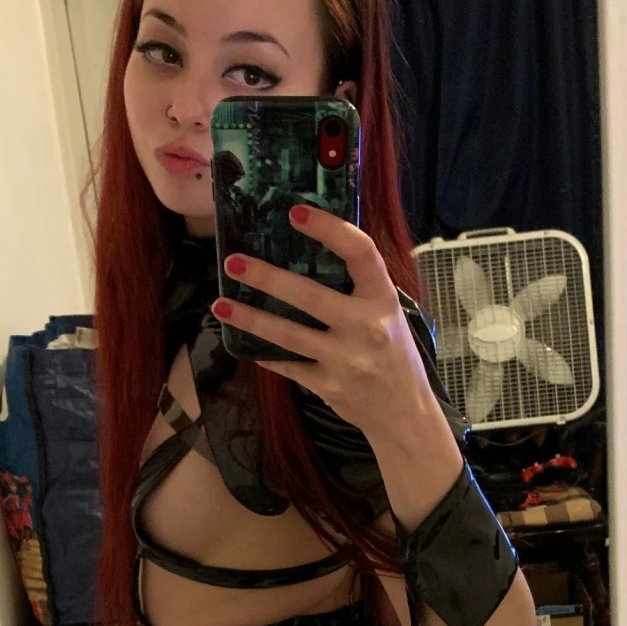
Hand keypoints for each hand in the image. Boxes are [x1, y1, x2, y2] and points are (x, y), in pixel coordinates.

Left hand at [211, 205, 432, 441]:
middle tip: (233, 262)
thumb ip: (358, 288)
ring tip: (221, 306)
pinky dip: (265, 354)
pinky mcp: (329, 386)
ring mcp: (346, 360)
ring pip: (288, 334)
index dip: (328, 229)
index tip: (295, 213)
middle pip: (309, 295)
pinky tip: (245, 343)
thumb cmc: (393, 353)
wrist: (405, 412)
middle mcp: (366, 328)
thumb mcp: (388, 314)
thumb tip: (307, 251)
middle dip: (266, 278)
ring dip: (250, 319)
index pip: (360, 252)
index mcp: (384, 300)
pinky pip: (288, 365)